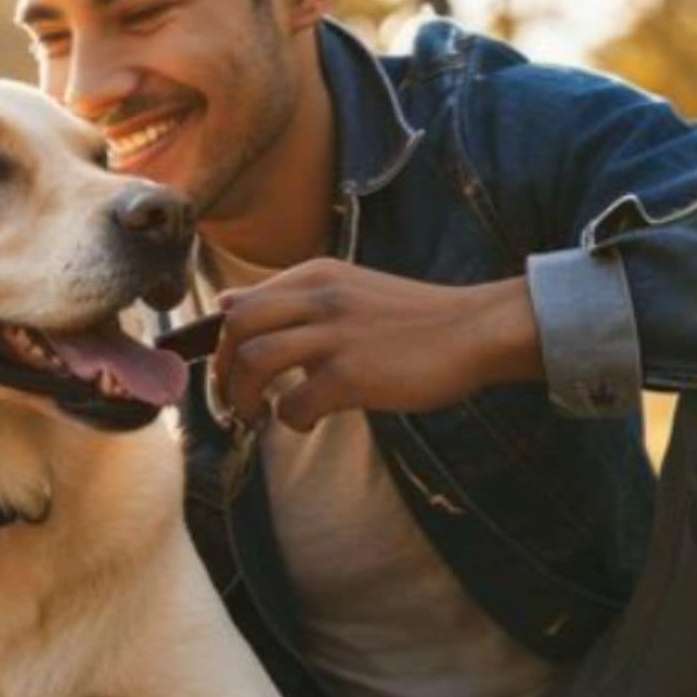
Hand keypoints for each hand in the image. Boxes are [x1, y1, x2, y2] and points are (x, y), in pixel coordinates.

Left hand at [210, 258, 543, 431]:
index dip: (221, 344)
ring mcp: (335, 336)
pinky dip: (290, 420)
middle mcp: (320, 297)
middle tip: (235, 399)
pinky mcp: (352, 375)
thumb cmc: (416, 318)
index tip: (229, 371)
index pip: (242, 302)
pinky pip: (294, 403)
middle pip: (236, 327)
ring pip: (252, 360)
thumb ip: (294, 296)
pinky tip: (309, 422)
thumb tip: (228, 302)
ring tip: (257, 416)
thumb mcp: (350, 288)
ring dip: (243, 397)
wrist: (475, 330)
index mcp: (318, 275)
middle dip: (222, 370)